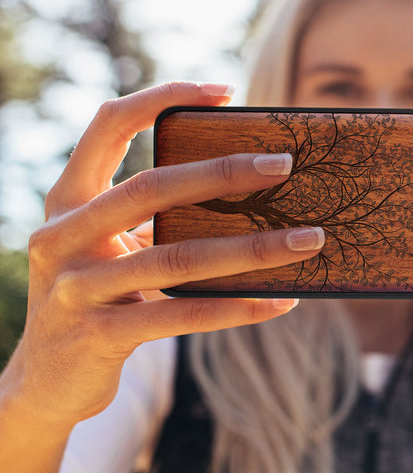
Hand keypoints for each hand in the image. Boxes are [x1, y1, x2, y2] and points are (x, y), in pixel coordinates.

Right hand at [3, 82, 323, 430]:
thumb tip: (248, 189)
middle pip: (151, 187)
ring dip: (253, 248)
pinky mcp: (99, 336)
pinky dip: (238, 307)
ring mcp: (76, 288)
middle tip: (284, 164)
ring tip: (307, 239)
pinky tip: (280, 301)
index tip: (224, 91)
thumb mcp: (111, 245)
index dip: (163, 97)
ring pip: (178, 257)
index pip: (109, 124)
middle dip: (223, 172)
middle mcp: (62, 236)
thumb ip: (155, 216)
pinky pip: (183, 314)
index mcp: (68, 199)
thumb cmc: (98, 293)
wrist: (46, 381)